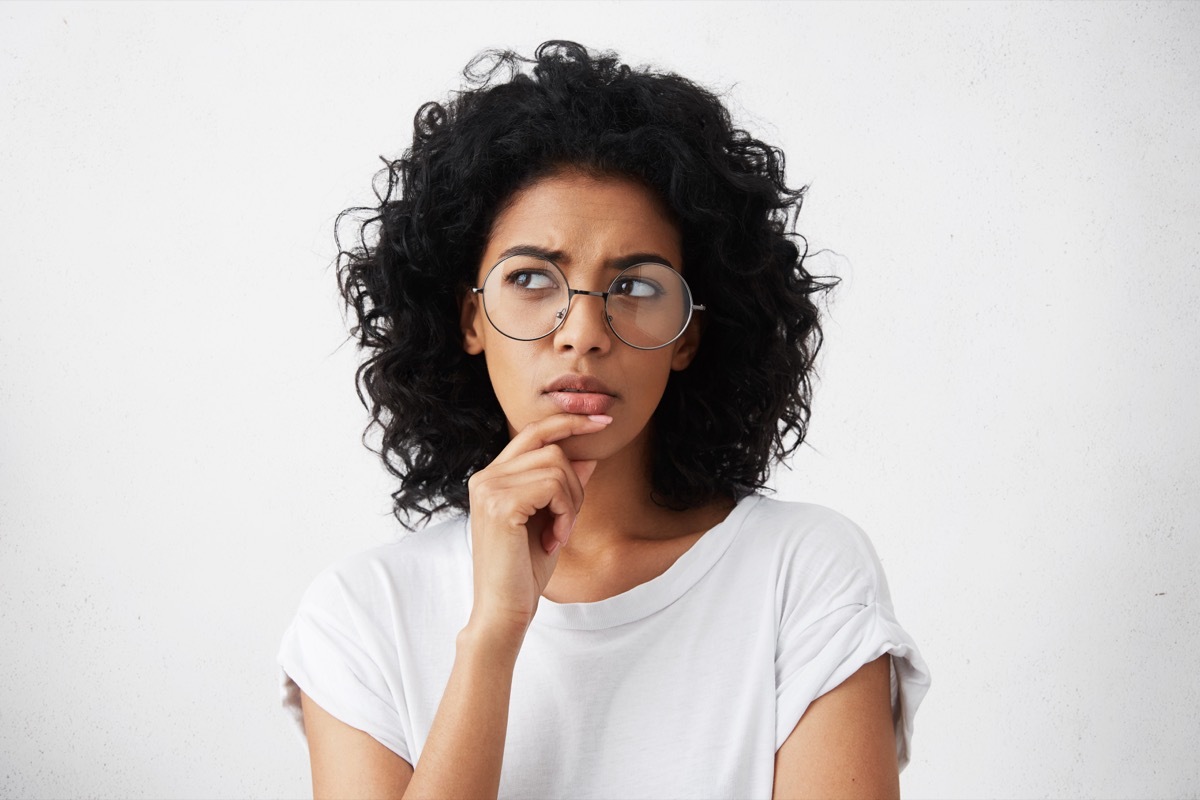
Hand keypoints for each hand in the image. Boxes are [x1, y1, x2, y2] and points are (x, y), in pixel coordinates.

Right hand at [464, 412, 611, 642]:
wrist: (504, 610)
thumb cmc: (525, 570)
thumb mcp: (552, 520)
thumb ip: (563, 486)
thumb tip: (588, 455)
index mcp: (492, 477)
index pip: (533, 431)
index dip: (569, 421)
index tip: (603, 420)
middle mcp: (485, 476)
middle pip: (551, 449)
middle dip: (575, 484)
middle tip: (567, 523)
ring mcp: (489, 488)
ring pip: (557, 466)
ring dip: (571, 503)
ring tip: (558, 534)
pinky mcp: (501, 504)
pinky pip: (554, 486)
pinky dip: (566, 513)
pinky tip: (555, 539)